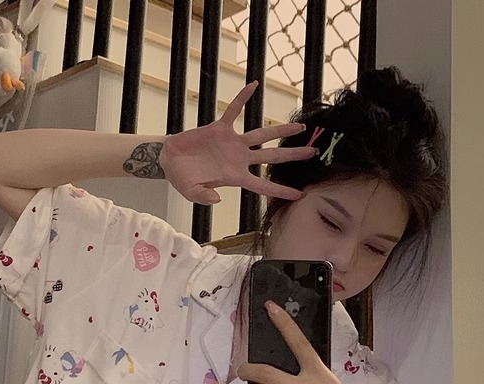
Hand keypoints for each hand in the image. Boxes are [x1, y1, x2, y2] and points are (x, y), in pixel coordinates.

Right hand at [159, 82, 316, 204]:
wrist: (170, 161)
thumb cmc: (183, 179)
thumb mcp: (192, 193)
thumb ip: (204, 197)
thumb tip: (217, 199)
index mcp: (236, 177)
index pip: (264, 186)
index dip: (281, 190)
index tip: (300, 194)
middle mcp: (240, 159)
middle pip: (272, 157)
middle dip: (293, 155)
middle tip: (313, 152)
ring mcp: (232, 143)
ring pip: (262, 135)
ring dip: (280, 129)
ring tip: (300, 125)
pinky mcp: (220, 129)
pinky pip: (234, 110)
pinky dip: (242, 98)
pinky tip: (253, 85)